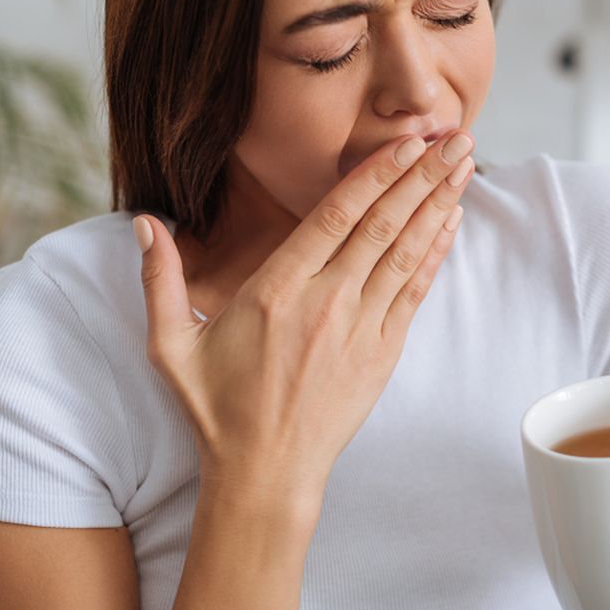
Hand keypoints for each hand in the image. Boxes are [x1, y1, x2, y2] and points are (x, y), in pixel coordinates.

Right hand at [134, 130, 476, 514]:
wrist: (267, 473)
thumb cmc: (218, 409)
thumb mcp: (171, 346)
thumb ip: (160, 281)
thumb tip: (145, 223)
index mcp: (277, 291)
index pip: (335, 217)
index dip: (375, 175)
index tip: (404, 142)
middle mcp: (327, 302)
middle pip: (382, 224)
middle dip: (423, 176)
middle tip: (457, 136)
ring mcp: (361, 328)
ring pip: (406, 253)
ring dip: (438, 206)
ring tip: (465, 166)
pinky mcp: (383, 353)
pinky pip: (414, 292)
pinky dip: (435, 254)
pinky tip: (451, 223)